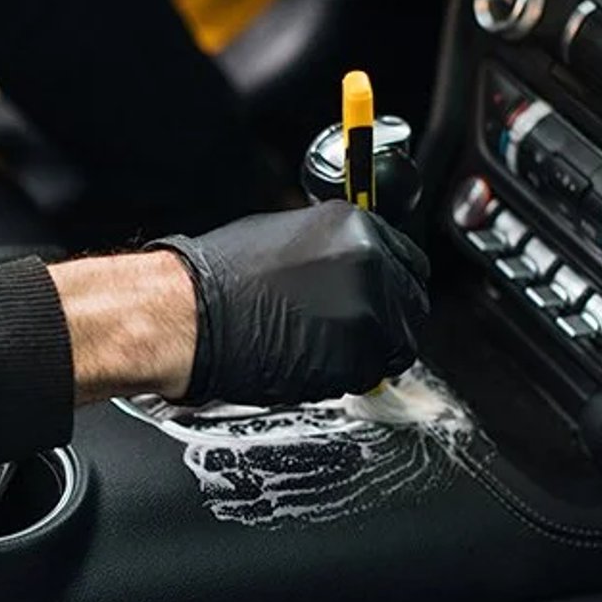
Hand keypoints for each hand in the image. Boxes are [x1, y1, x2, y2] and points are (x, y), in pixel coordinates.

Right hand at [154, 202, 429, 404]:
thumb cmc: (219, 279)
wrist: (188, 314)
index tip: (386, 301)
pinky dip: (349, 374)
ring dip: (370, 352)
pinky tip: (313, 362)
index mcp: (356, 227)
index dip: (396, 287)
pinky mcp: (356, 357)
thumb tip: (355, 271)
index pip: (411, 262)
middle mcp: (371, 264)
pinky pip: (371, 373)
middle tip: (356, 332)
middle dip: (389, 322)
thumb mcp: (288, 237)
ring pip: (396, 344)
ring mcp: (368, 312)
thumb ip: (336, 252)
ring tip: (324, 347)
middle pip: (413, 304)